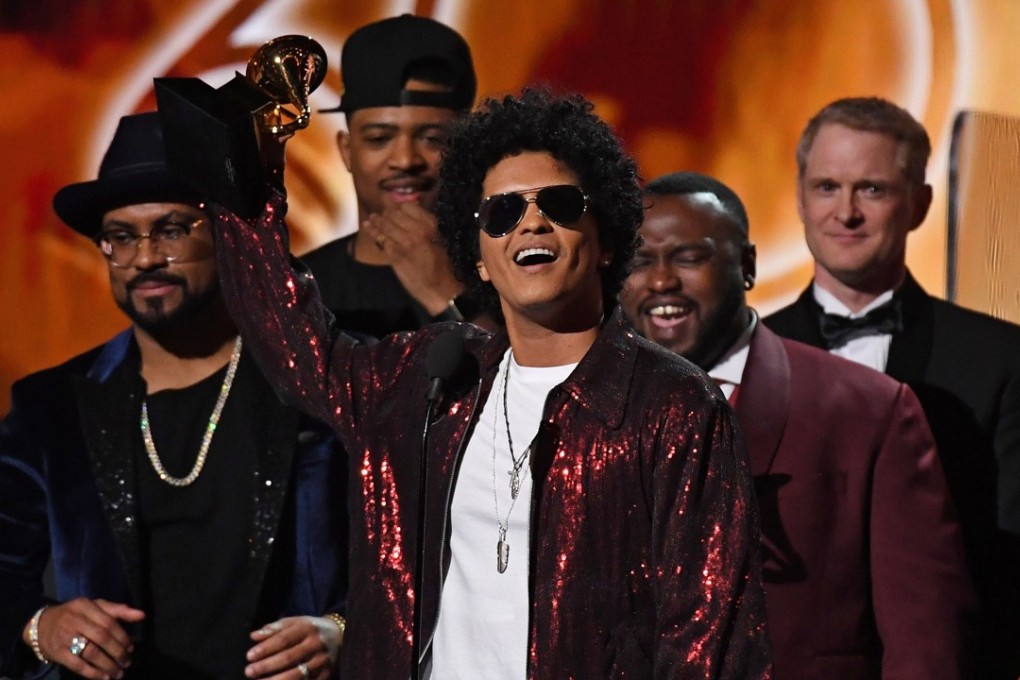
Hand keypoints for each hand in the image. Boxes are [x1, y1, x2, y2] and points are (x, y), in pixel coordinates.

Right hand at [23, 598, 144, 679]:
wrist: (40, 625)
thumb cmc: (75, 615)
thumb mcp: (94, 606)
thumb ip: (118, 610)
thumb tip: (142, 615)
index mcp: (86, 606)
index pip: (109, 622)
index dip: (122, 637)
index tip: (131, 648)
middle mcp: (75, 620)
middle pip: (102, 638)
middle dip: (118, 652)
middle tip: (127, 662)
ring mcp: (64, 637)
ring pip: (91, 653)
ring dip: (107, 665)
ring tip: (118, 673)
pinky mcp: (58, 653)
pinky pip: (77, 665)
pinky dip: (93, 673)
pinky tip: (104, 677)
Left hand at [245, 616, 339, 678]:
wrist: (340, 636)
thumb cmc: (310, 629)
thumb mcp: (295, 622)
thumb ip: (275, 628)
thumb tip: (254, 636)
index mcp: (308, 628)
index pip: (284, 639)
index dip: (266, 648)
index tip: (249, 656)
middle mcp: (316, 644)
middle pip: (289, 657)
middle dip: (267, 666)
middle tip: (249, 671)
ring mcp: (322, 661)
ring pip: (298, 674)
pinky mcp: (326, 675)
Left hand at [360, 203, 462, 315]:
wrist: (439, 287)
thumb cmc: (442, 264)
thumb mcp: (439, 239)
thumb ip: (425, 225)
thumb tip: (412, 210)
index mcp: (430, 225)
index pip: (408, 206)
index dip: (397, 204)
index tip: (392, 204)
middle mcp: (418, 230)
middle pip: (394, 213)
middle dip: (386, 212)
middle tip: (381, 212)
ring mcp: (405, 243)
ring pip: (385, 225)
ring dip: (376, 220)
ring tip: (371, 218)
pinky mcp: (396, 255)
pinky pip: (381, 240)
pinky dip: (373, 232)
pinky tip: (368, 227)